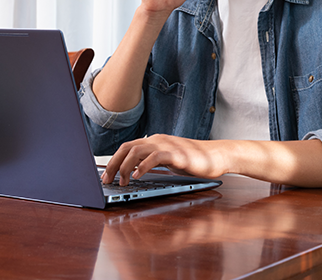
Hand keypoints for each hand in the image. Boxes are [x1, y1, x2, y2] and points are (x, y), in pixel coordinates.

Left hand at [101, 134, 228, 185]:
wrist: (215, 156)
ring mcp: (166, 145)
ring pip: (137, 151)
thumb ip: (152, 161)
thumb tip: (134, 170)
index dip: (113, 160)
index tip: (105, 175)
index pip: (127, 147)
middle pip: (127, 148)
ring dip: (125, 167)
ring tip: (122, 181)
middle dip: (113, 164)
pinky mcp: (175, 154)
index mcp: (154, 141)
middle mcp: (157, 140)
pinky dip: (143, 166)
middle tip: (106, 180)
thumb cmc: (192, 160)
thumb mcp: (167, 160)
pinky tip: (137, 176)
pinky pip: (154, 157)